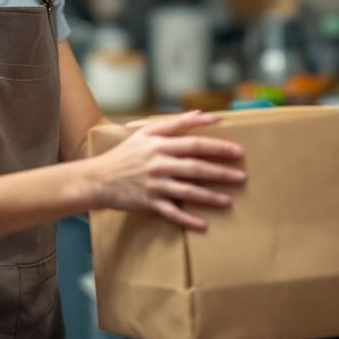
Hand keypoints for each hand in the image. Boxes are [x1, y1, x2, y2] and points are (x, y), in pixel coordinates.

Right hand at [88, 110, 245, 230]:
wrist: (98, 178)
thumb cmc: (124, 154)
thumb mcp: (144, 133)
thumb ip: (174, 123)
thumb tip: (201, 114)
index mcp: (158, 144)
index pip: (193, 143)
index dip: (216, 146)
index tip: (236, 149)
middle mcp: (158, 163)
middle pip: (195, 166)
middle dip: (220, 171)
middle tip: (241, 175)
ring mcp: (154, 184)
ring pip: (187, 190)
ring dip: (210, 196)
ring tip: (229, 199)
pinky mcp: (149, 202)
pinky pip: (172, 212)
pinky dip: (187, 219)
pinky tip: (203, 224)